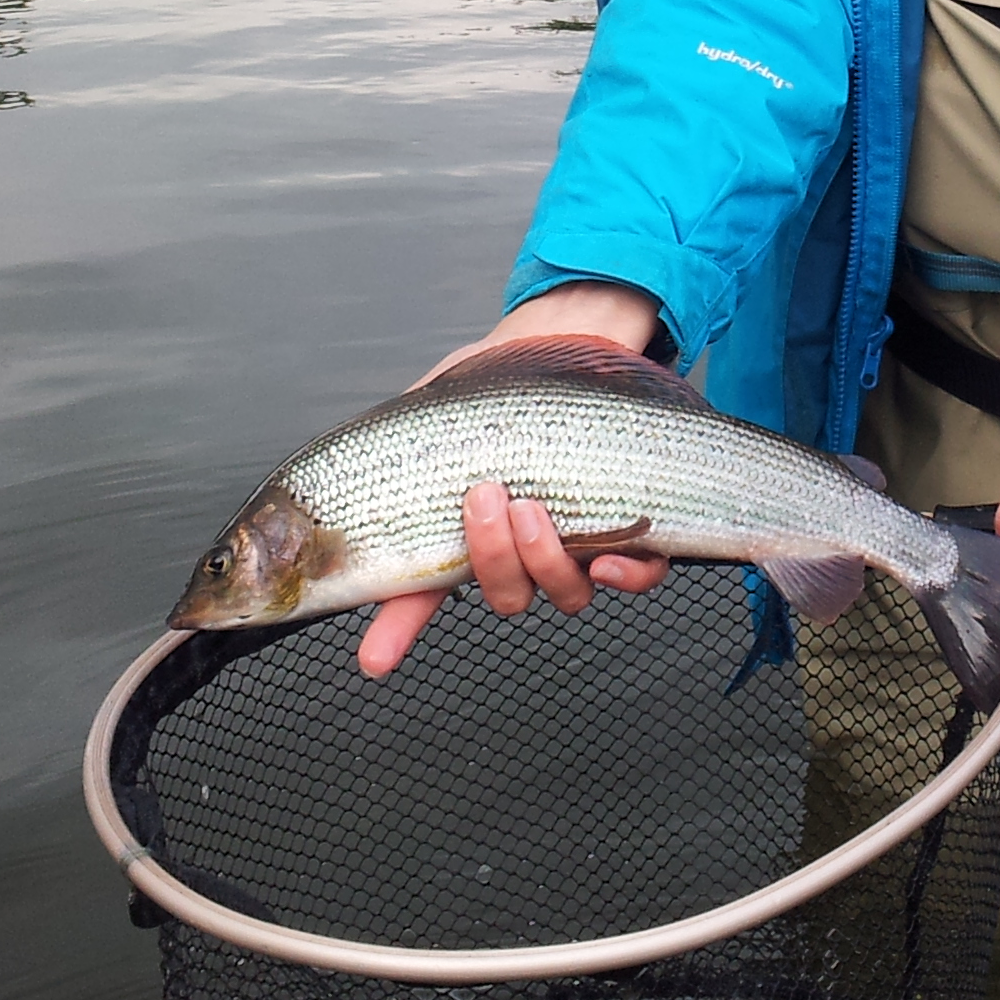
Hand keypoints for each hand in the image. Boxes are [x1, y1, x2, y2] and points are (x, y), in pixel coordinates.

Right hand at [359, 282, 673, 674]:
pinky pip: (641, 577)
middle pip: (505, 596)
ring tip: (532, 505)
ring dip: (543, 558)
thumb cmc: (492, 381)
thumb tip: (358, 466)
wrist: (561, 339)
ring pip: (564, 592)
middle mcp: (522, 551)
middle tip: (485, 497)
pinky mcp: (634, 526)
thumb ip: (397, 446)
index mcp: (463, 534)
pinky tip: (610, 558)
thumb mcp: (431, 408)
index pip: (421, 597)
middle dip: (490, 555)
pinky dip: (627, 576)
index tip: (374, 659)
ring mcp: (578, 542)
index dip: (396, 633)